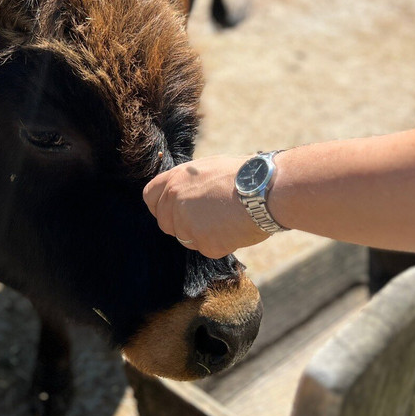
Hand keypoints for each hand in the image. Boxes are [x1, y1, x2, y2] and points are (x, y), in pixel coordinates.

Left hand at [143, 154, 271, 258]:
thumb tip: (184, 192)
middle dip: (181, 225)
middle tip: (206, 220)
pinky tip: (235, 228)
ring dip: (202, 234)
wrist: (265, 190)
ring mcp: (188, 224)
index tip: (172, 210)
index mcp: (175, 179)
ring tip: (227, 219)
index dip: (160, 205)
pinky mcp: (204, 243)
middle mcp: (175, 201)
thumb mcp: (209, 167)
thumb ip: (189, 182)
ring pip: (186, 238)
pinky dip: (220, 243)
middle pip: (165, 223)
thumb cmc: (244, 174)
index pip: (149, 196)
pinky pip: (207, 248)